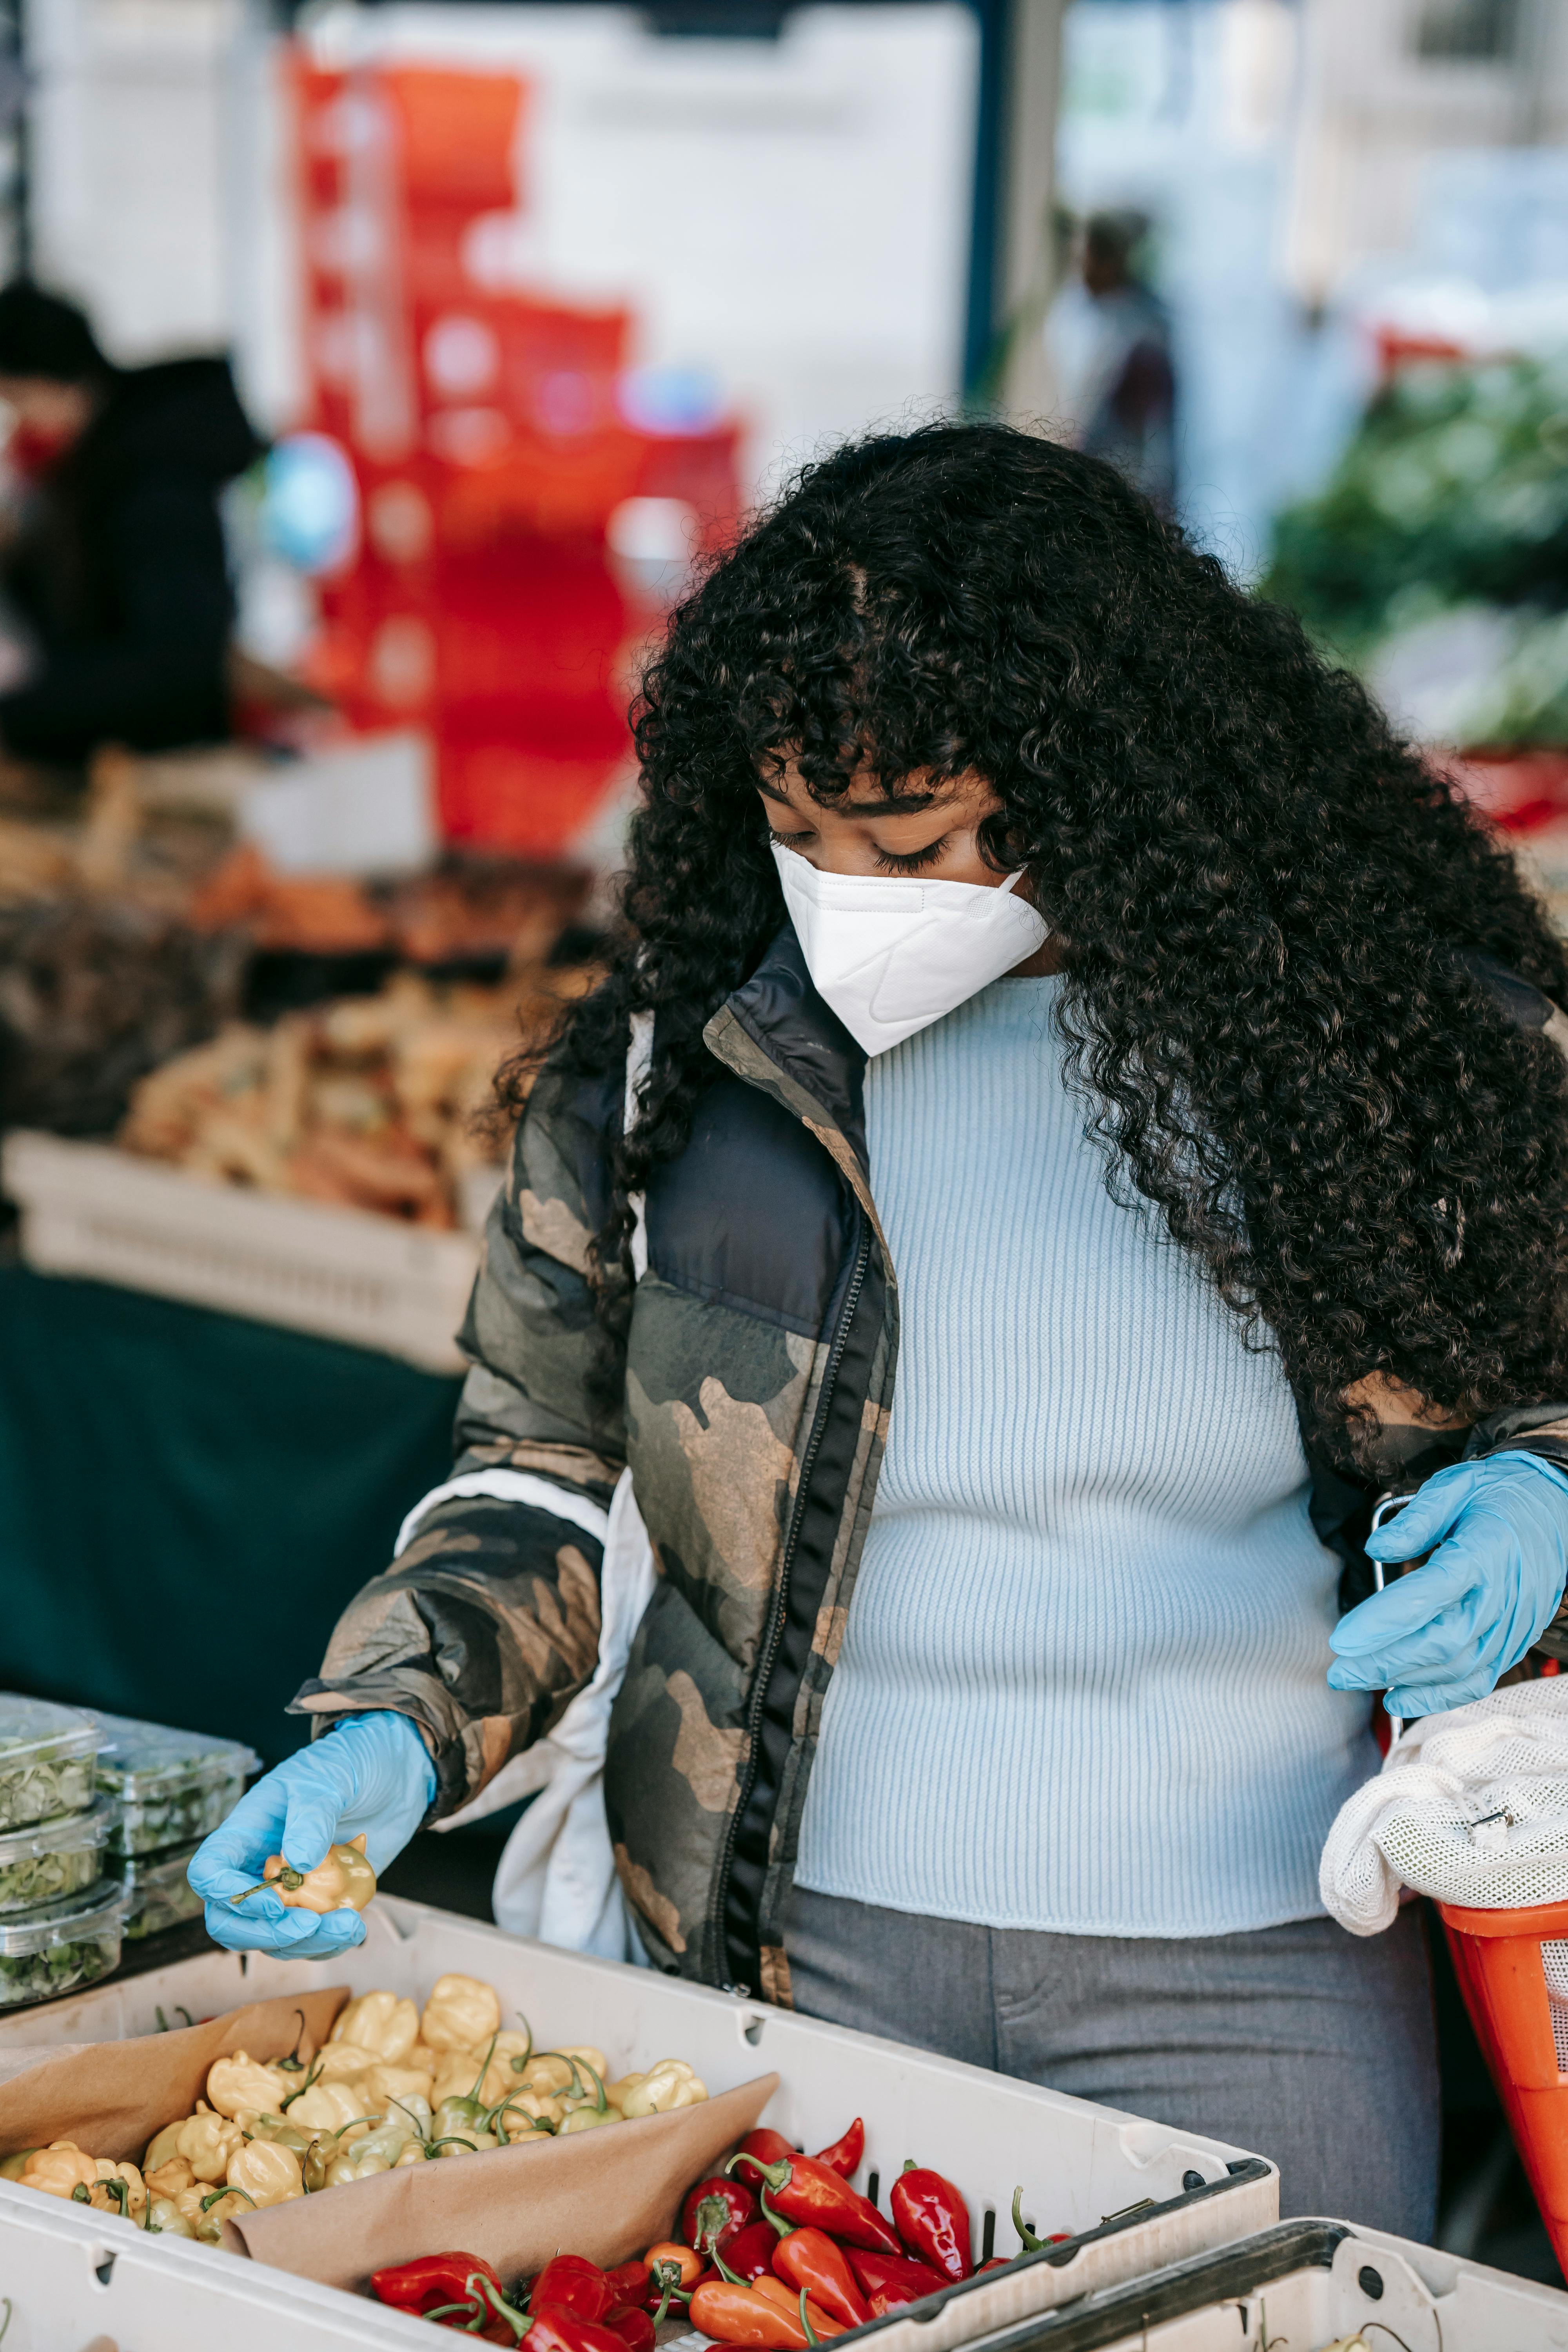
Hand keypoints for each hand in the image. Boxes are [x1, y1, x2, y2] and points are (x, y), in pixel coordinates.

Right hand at [188, 1711, 436, 1959]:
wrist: (395, 1772)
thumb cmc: (350, 1763)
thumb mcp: (329, 1780)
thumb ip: (312, 1818)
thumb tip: (296, 1864)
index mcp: (248, 1831)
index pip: (209, 1871)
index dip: (226, 1895)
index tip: (272, 1902)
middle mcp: (260, 1865)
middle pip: (230, 1920)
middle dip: (265, 1934)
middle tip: (309, 1926)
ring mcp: (289, 1888)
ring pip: (272, 1938)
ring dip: (306, 1943)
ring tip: (349, 1925)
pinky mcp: (320, 1902)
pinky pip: (308, 1940)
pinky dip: (328, 1944)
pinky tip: (354, 1927)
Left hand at [1328, 1453, 1567, 1718]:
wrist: (1556, 1510)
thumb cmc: (1498, 1496)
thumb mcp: (1455, 1486)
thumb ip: (1415, 1519)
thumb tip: (1375, 1549)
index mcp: (1484, 1552)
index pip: (1432, 1593)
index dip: (1385, 1620)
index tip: (1341, 1639)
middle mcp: (1502, 1596)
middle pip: (1442, 1641)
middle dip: (1385, 1661)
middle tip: (1338, 1670)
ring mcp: (1512, 1625)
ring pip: (1458, 1667)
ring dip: (1403, 1680)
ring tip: (1356, 1679)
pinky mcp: (1514, 1642)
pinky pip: (1478, 1680)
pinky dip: (1438, 1696)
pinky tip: (1399, 1699)